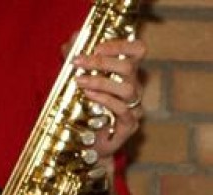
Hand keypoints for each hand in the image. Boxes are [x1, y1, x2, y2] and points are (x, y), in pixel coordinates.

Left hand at [74, 38, 147, 155]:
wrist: (83, 139)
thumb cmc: (82, 105)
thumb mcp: (75, 74)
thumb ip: (76, 55)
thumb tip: (75, 38)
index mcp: (125, 71)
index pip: (137, 50)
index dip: (121, 45)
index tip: (97, 48)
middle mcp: (133, 87)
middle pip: (129, 67)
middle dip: (100, 62)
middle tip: (78, 62)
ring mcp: (134, 106)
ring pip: (127, 88)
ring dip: (100, 81)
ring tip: (79, 81)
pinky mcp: (129, 125)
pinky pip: (123, 109)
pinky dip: (105, 100)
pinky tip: (89, 95)